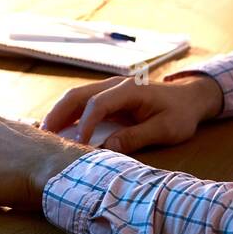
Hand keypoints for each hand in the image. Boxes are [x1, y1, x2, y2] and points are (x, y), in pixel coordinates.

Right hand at [41, 73, 223, 153]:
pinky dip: (66, 114)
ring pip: (75, 96)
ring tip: (43, 134)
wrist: (189, 98)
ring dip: (58, 114)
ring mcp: (109, 88)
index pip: (98, 103)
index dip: (85, 124)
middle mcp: (114, 85)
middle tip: (43, 136)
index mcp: (130, 89)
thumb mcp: (166, 129)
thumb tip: (109, 148)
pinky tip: (56, 129)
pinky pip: (81, 102)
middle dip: (59, 114)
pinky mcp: (107, 97)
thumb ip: (137, 137)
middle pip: (78, 94)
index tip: (78, 145)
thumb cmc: (180, 114)